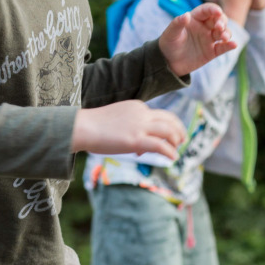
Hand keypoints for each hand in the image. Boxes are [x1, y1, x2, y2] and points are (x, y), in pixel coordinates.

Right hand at [71, 100, 186, 158]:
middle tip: (182, 140)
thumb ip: (130, 129)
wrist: (82, 127)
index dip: (164, 127)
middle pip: (169, 119)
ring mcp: (139, 126)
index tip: (162, 139)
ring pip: (169, 130)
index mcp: (137, 106)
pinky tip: (173, 158)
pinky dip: (170, 152)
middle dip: (179, 130)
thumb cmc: (94, 126)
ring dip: (177, 141)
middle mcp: (141, 113)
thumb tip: (139, 148)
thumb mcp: (117, 120)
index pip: (158, 115)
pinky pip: (160, 145)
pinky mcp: (135, 140)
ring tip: (178, 150)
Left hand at [158, 3, 235, 76]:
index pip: (207, 10)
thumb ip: (177, 23)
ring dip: (226, 33)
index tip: (217, 12)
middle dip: (222, 22)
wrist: (168, 62)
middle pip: (218, 20)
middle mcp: (204, 27)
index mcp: (195, 18)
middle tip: (219, 27)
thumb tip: (186, 15)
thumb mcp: (170, 33)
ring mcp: (209, 39)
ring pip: (223, 33)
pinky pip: (223, 47)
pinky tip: (234, 44)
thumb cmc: (168, 43)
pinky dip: (229, 45)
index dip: (213, 9)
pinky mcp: (212, 52)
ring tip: (223, 37)